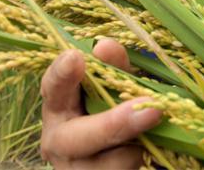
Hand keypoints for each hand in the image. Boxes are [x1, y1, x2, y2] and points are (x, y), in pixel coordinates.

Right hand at [40, 38, 162, 168]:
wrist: (119, 150)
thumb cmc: (114, 107)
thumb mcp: (115, 85)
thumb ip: (112, 67)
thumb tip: (104, 46)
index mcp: (58, 107)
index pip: (52, 89)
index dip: (61, 74)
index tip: (76, 58)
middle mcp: (58, 141)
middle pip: (78, 138)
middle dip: (115, 124)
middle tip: (151, 110)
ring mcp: (75, 169)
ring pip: (109, 163)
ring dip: (137, 144)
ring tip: (152, 126)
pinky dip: (142, 157)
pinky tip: (148, 146)